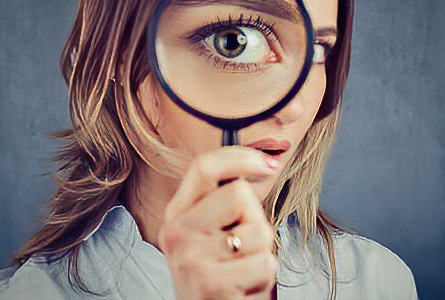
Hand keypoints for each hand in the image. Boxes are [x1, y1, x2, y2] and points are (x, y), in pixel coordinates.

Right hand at [158, 147, 278, 298]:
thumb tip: (264, 160)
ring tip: (243, 270)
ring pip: (258, 230)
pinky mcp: (210, 283)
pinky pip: (264, 263)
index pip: (204, 167)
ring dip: (263, 253)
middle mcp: (176, 233)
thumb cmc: (222, 275)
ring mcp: (190, 258)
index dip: (239, 157)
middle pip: (237, 193)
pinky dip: (265, 277)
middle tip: (243, 246)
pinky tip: (244, 288)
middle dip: (255, 219)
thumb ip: (226, 200)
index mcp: (177, 214)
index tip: (268, 163)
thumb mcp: (214, 233)